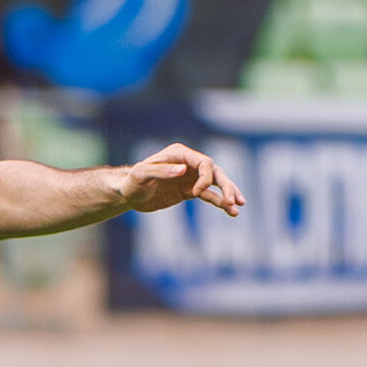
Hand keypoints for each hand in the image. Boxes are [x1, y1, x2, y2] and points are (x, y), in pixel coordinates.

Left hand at [115, 143, 241, 215]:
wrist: (128, 194)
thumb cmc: (132, 181)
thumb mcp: (142, 175)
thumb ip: (162, 171)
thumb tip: (183, 170)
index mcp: (179, 154)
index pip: (204, 162)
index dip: (206, 177)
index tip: (196, 193)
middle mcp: (188, 163)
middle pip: (215, 172)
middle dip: (226, 186)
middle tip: (235, 201)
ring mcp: (191, 177)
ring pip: (216, 184)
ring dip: (228, 195)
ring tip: (238, 208)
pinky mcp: (190, 191)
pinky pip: (209, 196)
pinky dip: (220, 203)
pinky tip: (232, 212)